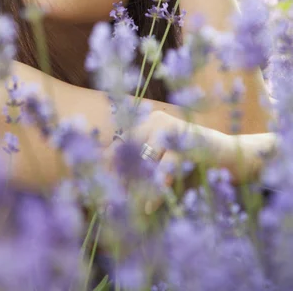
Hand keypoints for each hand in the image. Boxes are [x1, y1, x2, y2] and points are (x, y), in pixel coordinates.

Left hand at [104, 109, 229, 212]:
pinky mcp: (186, 140)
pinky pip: (165, 169)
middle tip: (107, 204)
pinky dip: (156, 190)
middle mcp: (156, 119)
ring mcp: (171, 127)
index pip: (120, 143)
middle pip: (128, 152)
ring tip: (126, 208)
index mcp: (148, 121)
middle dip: (118, 179)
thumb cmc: (194, 161)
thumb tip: (111, 186)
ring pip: (145, 162)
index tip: (97, 189)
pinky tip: (148, 207)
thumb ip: (143, 167)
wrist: (230, 156)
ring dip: (134, 188)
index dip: (108, 166)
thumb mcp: (164, 161)